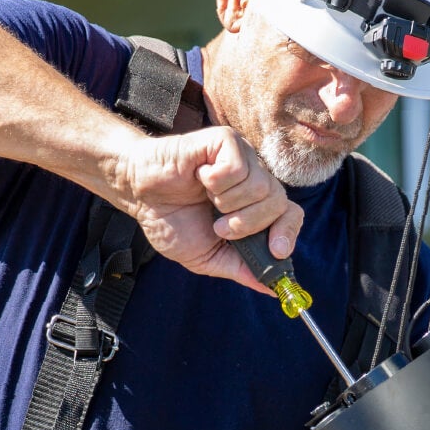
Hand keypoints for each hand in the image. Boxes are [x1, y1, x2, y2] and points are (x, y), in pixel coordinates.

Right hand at [111, 126, 302, 292]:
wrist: (138, 193)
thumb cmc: (171, 220)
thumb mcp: (207, 256)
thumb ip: (240, 269)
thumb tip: (274, 289)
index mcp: (254, 206)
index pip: (291, 214)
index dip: (287, 232)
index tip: (275, 250)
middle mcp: (254, 179)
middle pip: (278, 203)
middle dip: (247, 224)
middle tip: (219, 226)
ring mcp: (243, 157)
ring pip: (260, 187)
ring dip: (226, 203)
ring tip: (205, 198)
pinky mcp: (227, 140)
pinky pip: (237, 168)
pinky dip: (215, 181)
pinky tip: (200, 177)